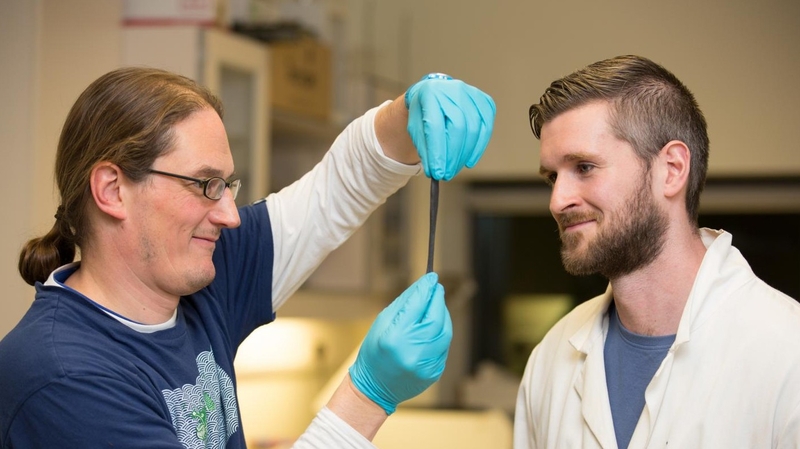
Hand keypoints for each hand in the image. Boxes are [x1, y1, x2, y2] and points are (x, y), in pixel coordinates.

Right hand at [348, 272, 451, 413]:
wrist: (374, 388)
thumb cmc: (375, 351)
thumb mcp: (382, 323)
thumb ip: (405, 303)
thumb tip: (424, 285)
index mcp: (395, 338)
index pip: (417, 306)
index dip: (426, 289)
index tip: (432, 277)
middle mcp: (412, 352)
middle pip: (436, 318)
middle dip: (438, 300)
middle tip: (437, 288)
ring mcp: (426, 365)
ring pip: (445, 332)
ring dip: (443, 315)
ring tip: (436, 306)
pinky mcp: (435, 372)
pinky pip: (444, 346)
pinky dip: (441, 333)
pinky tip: (433, 328)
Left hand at [405, 73, 495, 180]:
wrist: (434, 92)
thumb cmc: (423, 113)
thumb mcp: (416, 128)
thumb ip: (424, 147)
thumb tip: (435, 171)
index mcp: (430, 93)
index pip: (436, 126)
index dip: (438, 151)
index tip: (437, 172)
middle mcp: (453, 89)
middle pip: (459, 127)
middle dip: (453, 155)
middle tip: (447, 174)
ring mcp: (471, 93)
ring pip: (475, 129)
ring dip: (465, 154)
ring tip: (454, 168)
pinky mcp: (484, 100)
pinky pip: (486, 127)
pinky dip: (479, 147)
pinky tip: (469, 160)